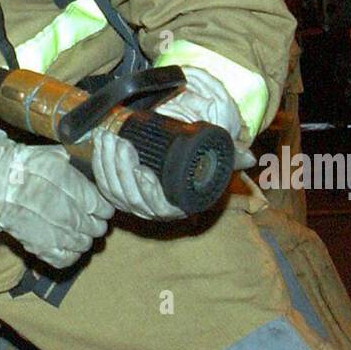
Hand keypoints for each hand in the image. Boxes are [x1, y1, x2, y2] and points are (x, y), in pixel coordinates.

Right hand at [0, 111, 113, 268]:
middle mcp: (44, 195)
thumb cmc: (13, 164)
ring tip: (82, 236)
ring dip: (82, 241)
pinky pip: (55, 255)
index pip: (92, 199)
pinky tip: (67, 248)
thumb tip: (96, 165)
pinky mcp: (23, 237)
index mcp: (52, 172)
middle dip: (94, 226)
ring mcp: (32, 219)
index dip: (101, 207)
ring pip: (73, 241)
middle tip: (95, 225)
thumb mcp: (42, 153)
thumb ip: (69, 162)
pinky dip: (66, 255)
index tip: (102, 207)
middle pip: (85, 223)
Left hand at [91, 65, 252, 220]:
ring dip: (107, 164)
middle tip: (119, 142)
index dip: (145, 190)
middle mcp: (152, 210)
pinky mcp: (117, 192)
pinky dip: (100, 165)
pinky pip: (104, 184)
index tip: (142, 170)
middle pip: (129, 197)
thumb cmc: (197, 163)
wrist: (181, 162)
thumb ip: (231, 157)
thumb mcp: (214, 159)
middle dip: (119, 169)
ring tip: (108, 138)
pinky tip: (100, 147)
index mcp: (175, 206)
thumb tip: (250, 157)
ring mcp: (133, 202)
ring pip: (113, 189)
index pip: (156, 205)